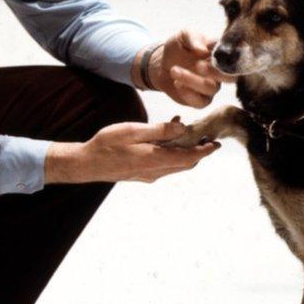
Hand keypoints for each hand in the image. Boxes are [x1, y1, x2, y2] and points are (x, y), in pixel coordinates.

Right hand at [45, 119, 220, 184]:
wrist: (87, 164)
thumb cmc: (107, 144)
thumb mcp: (133, 131)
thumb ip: (159, 130)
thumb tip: (182, 129)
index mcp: (155, 159)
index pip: (189, 158)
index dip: (205, 151)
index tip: (216, 144)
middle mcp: (155, 171)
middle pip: (185, 164)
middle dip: (198, 151)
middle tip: (205, 136)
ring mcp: (148, 175)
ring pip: (175, 165)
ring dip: (183, 151)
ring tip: (182, 130)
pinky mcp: (141, 174)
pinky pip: (163, 165)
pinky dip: (170, 153)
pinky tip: (164, 139)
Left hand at [146, 30, 236, 107]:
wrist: (161, 64)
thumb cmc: (177, 47)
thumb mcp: (183, 36)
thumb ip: (193, 38)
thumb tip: (202, 50)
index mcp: (221, 54)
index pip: (235, 57)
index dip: (229, 57)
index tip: (212, 53)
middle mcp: (220, 72)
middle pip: (231, 78)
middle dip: (215, 72)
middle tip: (197, 65)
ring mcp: (211, 87)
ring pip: (211, 89)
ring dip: (192, 80)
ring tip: (174, 70)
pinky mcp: (200, 100)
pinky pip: (201, 103)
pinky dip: (188, 94)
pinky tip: (177, 84)